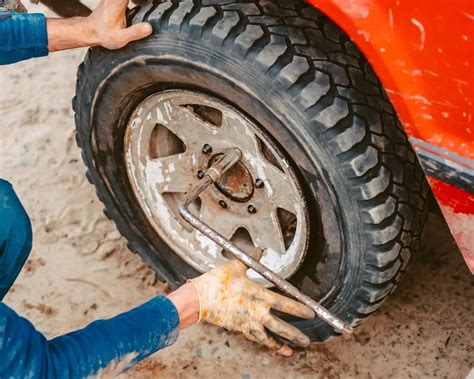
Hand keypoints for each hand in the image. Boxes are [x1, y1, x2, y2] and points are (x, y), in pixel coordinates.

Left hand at [47, 0, 151, 51]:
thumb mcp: (120, 38)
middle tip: (152, 5)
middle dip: (142, 1)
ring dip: (139, 1)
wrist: (90, 30)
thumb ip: (135, 32)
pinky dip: (135, 1)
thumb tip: (148, 28)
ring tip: (146, 5)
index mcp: (118, 3)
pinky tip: (139, 4)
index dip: (143, 1)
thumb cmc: (103, 34)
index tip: (152, 3)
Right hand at [189, 260, 314, 355]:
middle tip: (307, 340)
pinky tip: (272, 346)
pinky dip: (265, 343)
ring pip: (268, 338)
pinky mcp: (239, 328)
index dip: (299, 309)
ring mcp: (247, 322)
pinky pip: (255, 338)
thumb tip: (260, 250)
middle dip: (295, 335)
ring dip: (281, 345)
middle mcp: (255, 312)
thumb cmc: (216, 281)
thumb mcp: (235, 265)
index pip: (284, 304)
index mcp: (257, 295)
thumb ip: (250, 259)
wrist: (199, 298)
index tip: (310, 313)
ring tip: (291, 350)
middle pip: (280, 327)